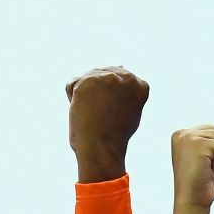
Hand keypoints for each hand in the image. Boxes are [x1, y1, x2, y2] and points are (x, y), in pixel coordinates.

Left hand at [65, 66, 148, 181]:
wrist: (101, 149)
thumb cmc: (113, 135)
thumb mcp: (130, 110)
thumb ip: (127, 89)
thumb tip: (121, 64)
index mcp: (140, 85)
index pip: (116, 80)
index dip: (107, 98)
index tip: (110, 112)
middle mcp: (127, 77)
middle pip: (99, 75)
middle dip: (94, 94)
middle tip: (99, 114)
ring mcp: (108, 77)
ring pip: (85, 80)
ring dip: (83, 96)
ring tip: (93, 113)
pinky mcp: (89, 80)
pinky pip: (72, 84)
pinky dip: (72, 99)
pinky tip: (83, 110)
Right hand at [170, 125, 213, 212]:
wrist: (193, 202)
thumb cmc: (203, 184)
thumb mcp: (213, 160)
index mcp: (183, 135)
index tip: (203, 164)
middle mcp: (183, 133)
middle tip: (206, 167)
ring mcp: (189, 138)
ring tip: (207, 168)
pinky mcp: (197, 144)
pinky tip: (208, 169)